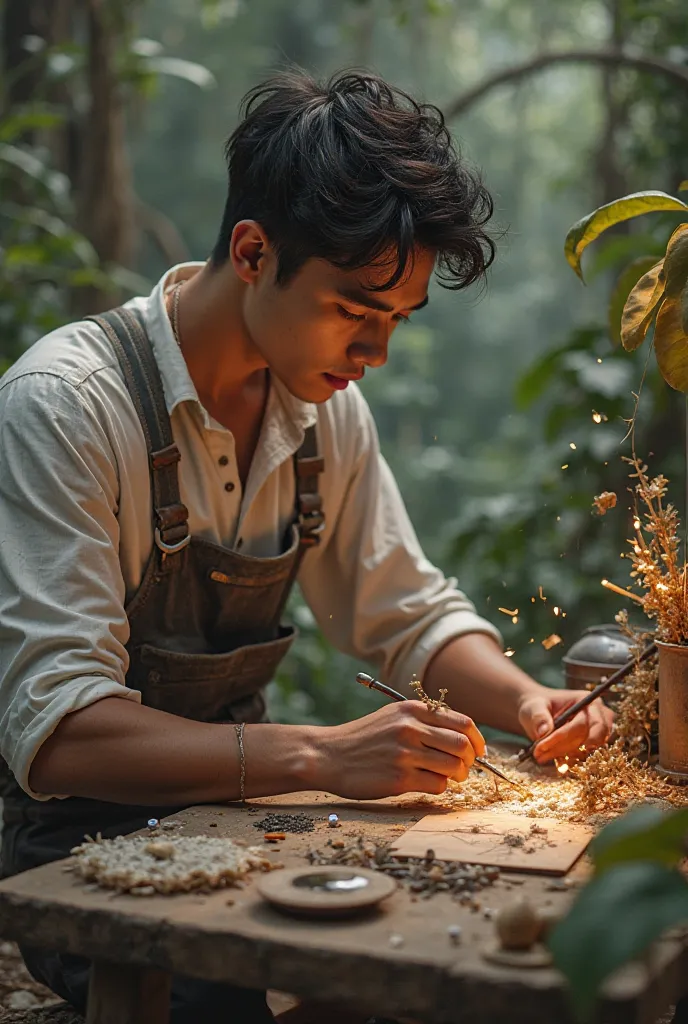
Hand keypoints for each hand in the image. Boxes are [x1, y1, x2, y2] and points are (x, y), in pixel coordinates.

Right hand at [314, 701, 485, 800]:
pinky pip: (437, 785)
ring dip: (457, 776)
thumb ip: (423, 721)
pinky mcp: (399, 778)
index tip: (479, 751)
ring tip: (447, 777)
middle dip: (471, 760)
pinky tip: (427, 784)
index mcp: (411, 710)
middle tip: (465, 768)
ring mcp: (405, 753)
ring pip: (453, 767)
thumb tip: (462, 737)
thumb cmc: (363, 738)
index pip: (463, 722)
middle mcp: (410, 728)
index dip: (477, 740)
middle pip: (462, 745)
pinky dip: (439, 787)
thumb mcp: (392, 717)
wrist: (327, 755)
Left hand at [517, 688, 613, 764]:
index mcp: (586, 701)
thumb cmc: (538, 705)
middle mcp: (597, 715)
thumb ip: (539, 716)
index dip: (561, 737)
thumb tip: (544, 731)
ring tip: (541, 756)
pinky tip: (551, 758)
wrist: (538, 713)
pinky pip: (586, 756)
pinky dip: (569, 760)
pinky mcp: (592, 744)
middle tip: (540, 754)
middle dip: (565, 748)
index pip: (581, 723)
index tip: (540, 747)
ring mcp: (597, 731)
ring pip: (588, 749)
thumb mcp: (534, 706)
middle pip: (590, 738)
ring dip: (565, 755)